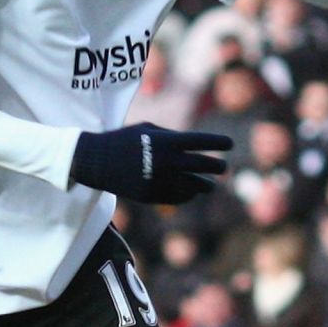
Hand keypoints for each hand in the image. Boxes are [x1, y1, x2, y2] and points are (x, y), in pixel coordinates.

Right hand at [69, 122, 232, 203]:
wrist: (97, 161)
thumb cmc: (124, 140)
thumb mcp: (148, 129)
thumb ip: (172, 137)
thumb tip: (194, 147)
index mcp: (167, 141)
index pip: (201, 141)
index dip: (218, 142)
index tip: (230, 144)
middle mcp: (167, 161)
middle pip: (202, 165)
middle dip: (217, 166)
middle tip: (224, 168)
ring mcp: (160, 180)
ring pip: (193, 185)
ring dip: (205, 185)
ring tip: (210, 185)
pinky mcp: (152, 195)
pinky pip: (178, 197)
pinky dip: (187, 195)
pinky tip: (192, 193)